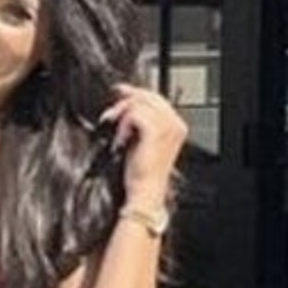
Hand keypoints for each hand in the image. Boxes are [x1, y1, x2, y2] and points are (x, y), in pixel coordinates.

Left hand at [99, 83, 188, 201]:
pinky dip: (123, 125)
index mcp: (176, 126)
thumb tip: (126, 103)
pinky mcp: (155, 131)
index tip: (119, 95)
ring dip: (122, 116)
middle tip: (111, 115)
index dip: (135, 95)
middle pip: (148, 97)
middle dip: (125, 103)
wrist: (145, 192)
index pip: (156, 99)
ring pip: (139, 103)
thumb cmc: (142, 174)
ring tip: (118, 134)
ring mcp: (167, 126)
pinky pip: (134, 114)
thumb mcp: (143, 142)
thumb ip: (141, 122)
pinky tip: (121, 140)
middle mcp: (175, 124)